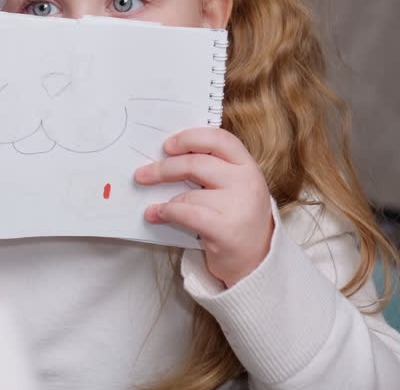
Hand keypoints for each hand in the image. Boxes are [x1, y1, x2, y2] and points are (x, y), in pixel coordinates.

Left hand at [134, 127, 273, 287]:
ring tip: (154, 206)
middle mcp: (247, 182)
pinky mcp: (227, 230)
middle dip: (163, 169)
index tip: (168, 146)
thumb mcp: (234, 186)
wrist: (256, 261)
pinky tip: (156, 214)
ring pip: (189, 193)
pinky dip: (166, 212)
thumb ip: (212, 168)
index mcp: (247, 166)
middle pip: (196, 163)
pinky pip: (187, 213)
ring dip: (166, 200)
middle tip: (143, 174)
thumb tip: (168, 157)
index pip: (218, 139)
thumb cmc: (236, 218)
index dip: (189, 138)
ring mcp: (239, 206)